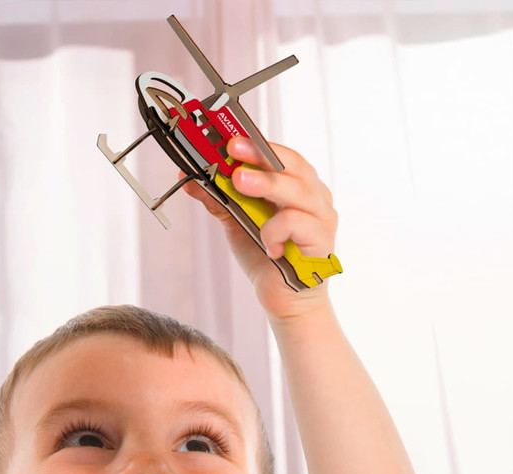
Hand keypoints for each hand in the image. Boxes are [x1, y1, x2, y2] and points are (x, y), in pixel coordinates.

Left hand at [183, 136, 337, 318]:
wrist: (284, 299)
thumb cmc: (266, 256)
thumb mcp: (237, 222)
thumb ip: (219, 199)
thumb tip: (189, 177)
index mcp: (295, 185)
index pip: (278, 154)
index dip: (255, 142)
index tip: (227, 135)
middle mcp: (314, 195)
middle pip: (292, 165)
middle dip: (259, 154)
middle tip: (231, 148)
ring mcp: (322, 217)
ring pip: (298, 190)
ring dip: (265, 184)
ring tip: (238, 183)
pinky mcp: (322, 241)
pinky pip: (297, 224)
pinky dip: (274, 231)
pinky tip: (267, 247)